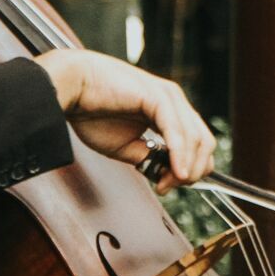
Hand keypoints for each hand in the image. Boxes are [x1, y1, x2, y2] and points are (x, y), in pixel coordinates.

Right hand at [33, 49, 214, 192]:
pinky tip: (177, 171)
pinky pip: (177, 130)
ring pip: (196, 138)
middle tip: (168, 187)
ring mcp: (169, 97)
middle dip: (192, 172)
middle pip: (204, 143)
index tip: (166, 187)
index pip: (197, 145)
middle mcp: (174, 102)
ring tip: (168, 183)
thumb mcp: (125, 147)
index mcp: (168, 112)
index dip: (190, 171)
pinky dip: (180, 154)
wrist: (70, 88)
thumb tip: (167, 177)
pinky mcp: (158, 96)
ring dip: (186, 168)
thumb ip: (148, 159)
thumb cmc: (91, 112)